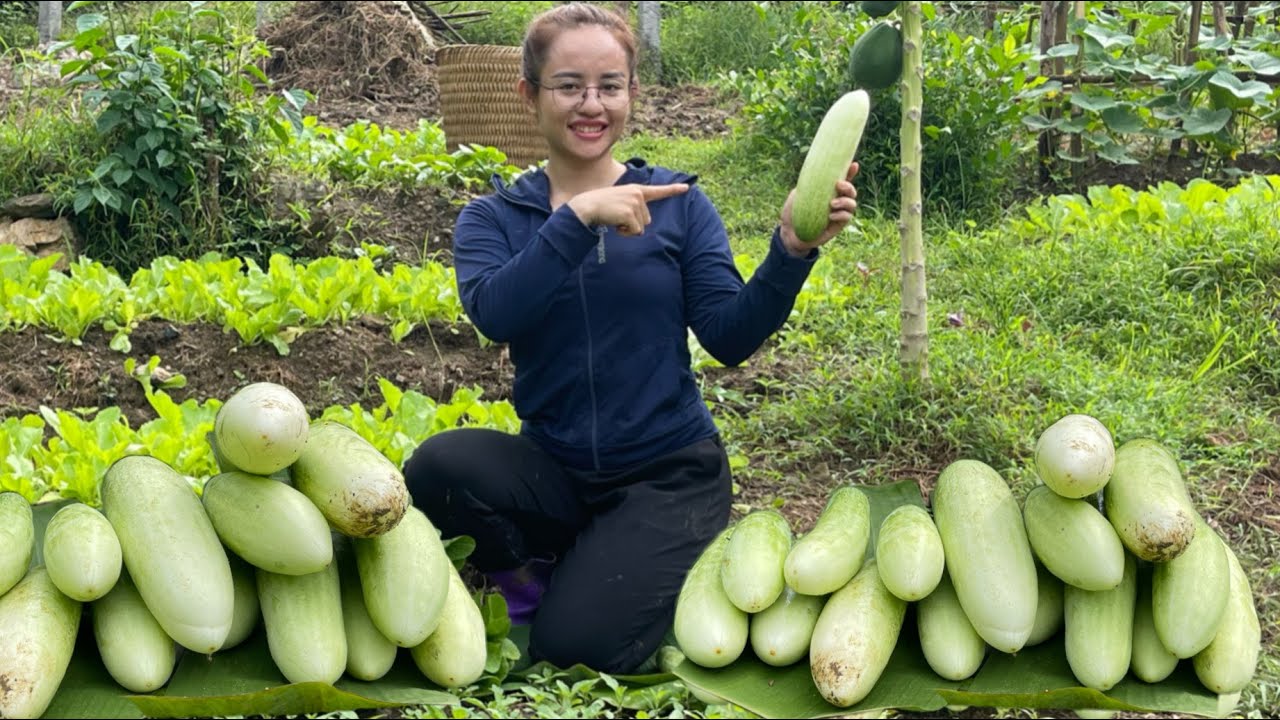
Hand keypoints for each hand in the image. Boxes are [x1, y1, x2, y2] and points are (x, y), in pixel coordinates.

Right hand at [567, 183, 690, 235]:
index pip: (658, 190)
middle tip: (617, 216)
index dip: (673, 190)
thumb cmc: (601, 207)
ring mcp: (634, 202)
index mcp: (636, 190)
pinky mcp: (630, 213)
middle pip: (646, 220)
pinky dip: (624, 232)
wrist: (586, 207)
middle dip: (633, 223)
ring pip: (641, 227)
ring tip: (614, 218)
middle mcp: (637, 194)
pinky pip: (634, 231)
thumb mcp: (619, 201)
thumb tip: (639, 226)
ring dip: (628, 228)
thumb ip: (633, 207)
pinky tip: (614, 223)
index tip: (687, 187)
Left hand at [779, 162, 859, 256]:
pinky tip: (830, 216)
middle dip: (848, 186)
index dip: (850, 172)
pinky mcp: (837, 226)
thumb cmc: (793, 212)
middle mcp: (836, 201)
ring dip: (845, 201)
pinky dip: (841, 215)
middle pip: (851, 191)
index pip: (842, 180)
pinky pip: (846, 218)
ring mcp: (838, 213)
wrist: (789, 233)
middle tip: (838, 185)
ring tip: (832, 204)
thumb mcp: (797, 195)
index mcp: (828, 191)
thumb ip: (807, 185)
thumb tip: (815, 174)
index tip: (854, 164)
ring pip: (852, 204)